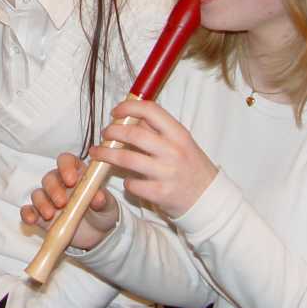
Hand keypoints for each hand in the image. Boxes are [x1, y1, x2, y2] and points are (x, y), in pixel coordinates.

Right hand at [21, 153, 117, 251]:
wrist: (97, 236)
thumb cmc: (102, 213)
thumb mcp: (108, 206)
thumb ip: (103, 200)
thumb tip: (98, 197)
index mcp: (77, 174)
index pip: (66, 161)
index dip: (66, 167)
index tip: (71, 179)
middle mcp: (60, 184)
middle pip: (50, 177)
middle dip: (53, 189)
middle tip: (61, 202)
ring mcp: (49, 199)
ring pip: (38, 193)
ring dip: (41, 202)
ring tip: (50, 214)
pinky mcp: (41, 215)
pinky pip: (29, 210)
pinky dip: (27, 213)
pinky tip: (31, 219)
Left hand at [89, 99, 217, 218]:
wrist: (209, 199)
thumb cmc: (191, 167)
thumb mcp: (182, 143)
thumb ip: (158, 130)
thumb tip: (130, 117)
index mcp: (179, 134)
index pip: (150, 111)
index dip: (128, 107)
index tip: (115, 112)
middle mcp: (173, 151)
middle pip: (133, 134)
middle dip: (112, 132)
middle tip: (104, 133)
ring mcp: (167, 173)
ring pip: (126, 159)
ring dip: (106, 154)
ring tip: (97, 152)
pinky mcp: (160, 193)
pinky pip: (132, 183)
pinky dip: (125, 180)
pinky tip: (125, 179)